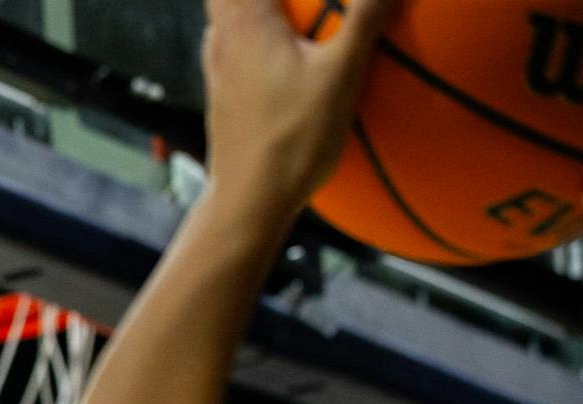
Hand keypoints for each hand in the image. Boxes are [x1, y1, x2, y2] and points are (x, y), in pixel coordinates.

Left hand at [202, 0, 399, 220]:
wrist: (247, 204)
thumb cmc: (292, 142)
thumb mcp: (340, 76)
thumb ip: (364, 18)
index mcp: (245, 22)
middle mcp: (222, 37)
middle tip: (302, 6)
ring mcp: (217, 66)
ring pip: (226, 12)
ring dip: (253, 4)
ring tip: (288, 10)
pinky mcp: (223, 92)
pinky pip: (232, 41)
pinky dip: (254, 27)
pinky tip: (282, 41)